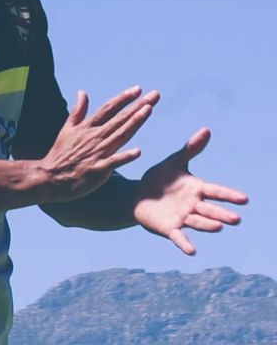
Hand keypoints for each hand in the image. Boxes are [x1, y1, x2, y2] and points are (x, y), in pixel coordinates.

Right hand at [41, 86, 158, 201]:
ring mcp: (97, 152)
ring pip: (120, 135)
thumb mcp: (67, 128)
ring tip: (149, 110)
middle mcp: (95, 137)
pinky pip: (114, 162)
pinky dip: (125, 157)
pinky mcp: (98, 169)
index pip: (108, 108)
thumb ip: (78, 110)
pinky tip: (138, 152)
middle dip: (138, 106)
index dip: (123, 98)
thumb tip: (82, 92)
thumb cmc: (60, 153)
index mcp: (88, 127)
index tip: (138, 89)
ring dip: (135, 122)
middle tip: (154, 95)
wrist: (50, 177)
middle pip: (120, 118)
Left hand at [134, 127, 248, 254]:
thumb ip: (191, 148)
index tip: (244, 199)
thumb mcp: (174, 162)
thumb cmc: (160, 179)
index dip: (228, 195)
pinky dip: (185, 244)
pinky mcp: (169, 228)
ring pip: (198, 222)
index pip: (215, 191)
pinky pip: (179, 237)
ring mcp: (182, 218)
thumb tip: (207, 129)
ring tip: (219, 227)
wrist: (137, 195)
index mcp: (196, 189)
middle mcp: (193, 206)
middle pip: (210, 210)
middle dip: (222, 214)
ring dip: (208, 225)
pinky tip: (192, 252)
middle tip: (236, 219)